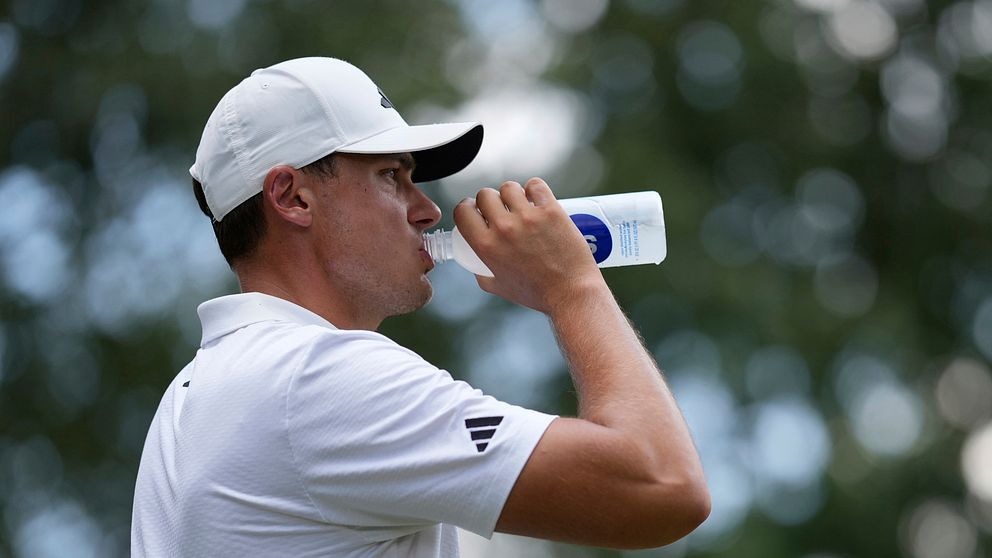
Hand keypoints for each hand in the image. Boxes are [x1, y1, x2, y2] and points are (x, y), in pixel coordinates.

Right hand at [453, 178, 606, 313]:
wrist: (571, 293)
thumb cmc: (538, 294)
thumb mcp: (499, 287)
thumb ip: (482, 274)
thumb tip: (476, 266)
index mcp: (486, 246)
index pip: (462, 211)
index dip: (467, 207)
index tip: (476, 210)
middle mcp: (504, 228)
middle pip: (486, 195)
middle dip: (491, 200)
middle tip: (502, 209)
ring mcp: (528, 217)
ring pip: (510, 187)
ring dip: (513, 193)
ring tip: (521, 204)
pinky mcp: (551, 210)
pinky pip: (536, 185)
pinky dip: (534, 189)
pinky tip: (537, 197)